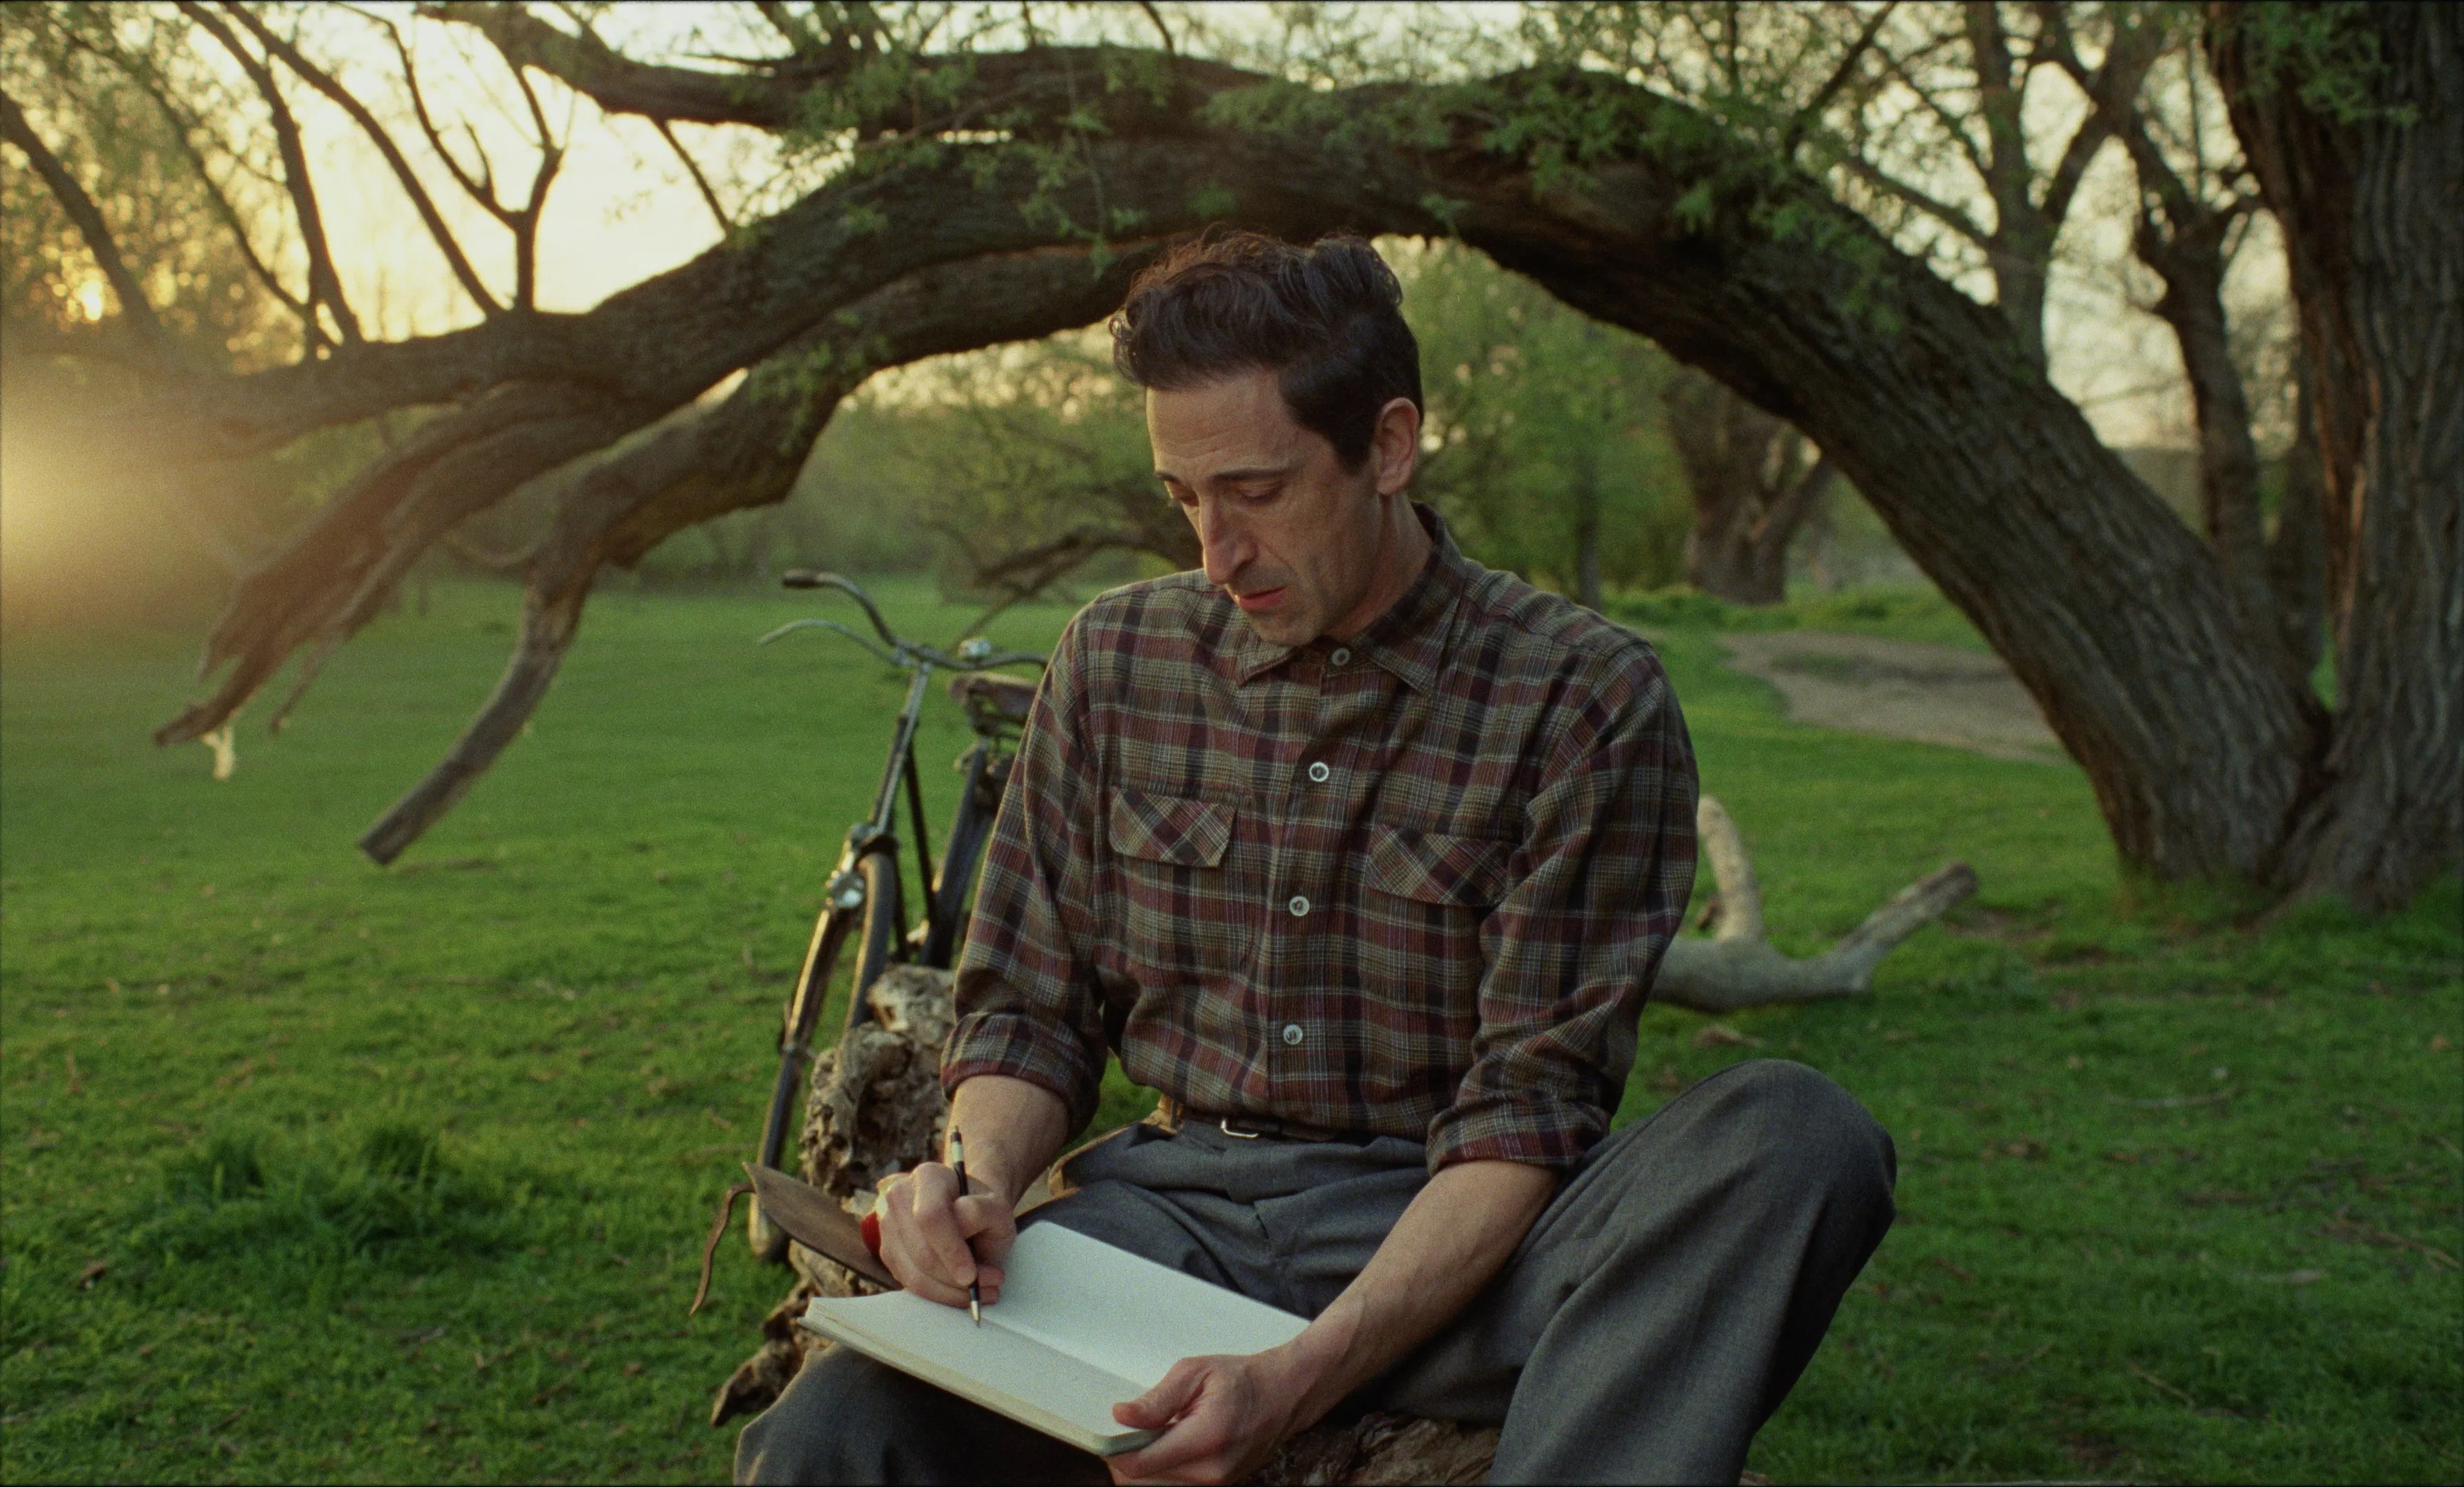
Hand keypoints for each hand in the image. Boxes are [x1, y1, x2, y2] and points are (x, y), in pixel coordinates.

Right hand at [874, 1161, 1015, 1309]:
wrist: (967, 1214)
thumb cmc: (982, 1211)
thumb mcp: (995, 1207)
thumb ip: (980, 1212)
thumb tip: (960, 1227)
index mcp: (928, 1177)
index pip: (931, 1216)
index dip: (950, 1249)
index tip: (971, 1275)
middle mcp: (899, 1196)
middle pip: (921, 1250)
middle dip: (954, 1278)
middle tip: (989, 1285)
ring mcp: (887, 1225)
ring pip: (914, 1272)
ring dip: (949, 1291)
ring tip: (981, 1290)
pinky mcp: (888, 1251)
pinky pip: (909, 1283)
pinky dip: (938, 1293)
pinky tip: (960, 1292)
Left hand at [1104, 1351, 1312, 1484]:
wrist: (1284, 1394)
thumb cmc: (1242, 1379)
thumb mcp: (1196, 1372)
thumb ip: (1157, 1399)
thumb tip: (1121, 1416)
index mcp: (1206, 1438)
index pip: (1141, 1464)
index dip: (1114, 1451)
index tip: (1104, 1433)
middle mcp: (1212, 1471)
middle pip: (1144, 1480)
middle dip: (1127, 1456)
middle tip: (1127, 1428)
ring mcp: (1217, 1484)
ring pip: (1157, 1485)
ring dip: (1145, 1464)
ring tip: (1153, 1433)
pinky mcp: (1217, 1486)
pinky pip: (1175, 1485)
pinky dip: (1162, 1468)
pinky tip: (1168, 1443)